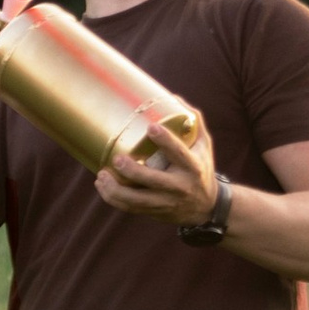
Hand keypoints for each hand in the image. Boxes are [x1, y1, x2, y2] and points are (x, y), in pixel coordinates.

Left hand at [92, 110, 219, 224]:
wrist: (207, 207)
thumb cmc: (201, 168)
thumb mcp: (204, 145)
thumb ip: (192, 121)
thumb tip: (172, 97)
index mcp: (193, 168)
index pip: (180, 154)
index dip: (166, 141)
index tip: (151, 127)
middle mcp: (180, 187)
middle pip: (153, 181)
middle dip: (132, 171)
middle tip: (116, 158)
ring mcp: (166, 202)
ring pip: (137, 200)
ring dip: (115, 189)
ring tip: (101, 175)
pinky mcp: (155, 212)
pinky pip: (131, 208)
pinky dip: (113, 198)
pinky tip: (102, 186)